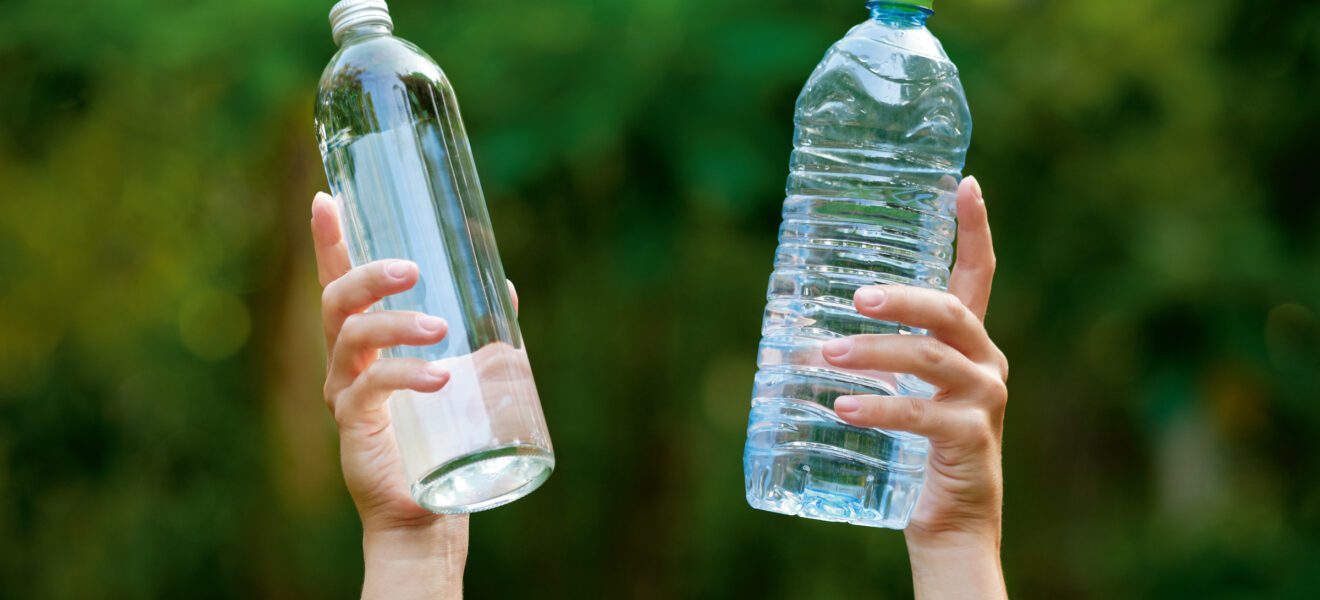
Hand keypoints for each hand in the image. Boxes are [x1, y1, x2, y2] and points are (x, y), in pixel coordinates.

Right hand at [311, 192, 518, 597]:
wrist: (429, 511)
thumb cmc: (442, 440)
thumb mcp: (466, 375)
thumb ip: (480, 334)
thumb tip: (503, 288)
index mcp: (364, 344)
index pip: (338, 283)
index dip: (329, 241)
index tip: (326, 196)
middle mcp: (345, 364)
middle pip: (337, 301)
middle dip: (368, 273)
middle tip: (412, 268)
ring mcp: (345, 395)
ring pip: (352, 338)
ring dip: (397, 324)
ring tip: (441, 330)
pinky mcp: (355, 427)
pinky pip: (371, 388)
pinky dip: (406, 375)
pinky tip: (440, 377)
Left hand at [820, 177, 1007, 598]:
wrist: (949, 522)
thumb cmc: (914, 449)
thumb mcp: (900, 392)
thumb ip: (872, 359)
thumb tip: (790, 337)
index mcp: (969, 343)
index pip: (978, 275)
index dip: (975, 228)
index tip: (967, 182)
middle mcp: (985, 363)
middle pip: (948, 311)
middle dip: (901, 297)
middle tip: (855, 297)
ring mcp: (982, 401)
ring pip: (930, 360)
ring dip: (874, 354)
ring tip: (827, 357)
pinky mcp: (969, 440)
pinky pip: (921, 416)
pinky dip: (879, 409)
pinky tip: (842, 408)